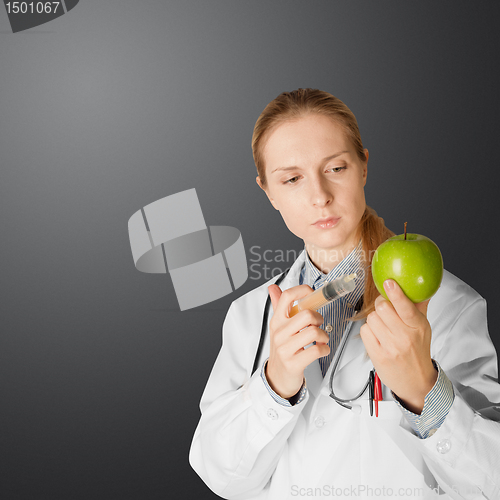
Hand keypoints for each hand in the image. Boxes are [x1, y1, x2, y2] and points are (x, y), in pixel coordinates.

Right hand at [265, 284, 329, 398]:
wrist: (276, 377)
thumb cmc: (283, 348)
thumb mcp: (278, 327)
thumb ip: (278, 306)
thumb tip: (273, 287)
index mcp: (276, 321)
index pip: (287, 297)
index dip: (302, 291)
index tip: (311, 293)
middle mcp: (279, 333)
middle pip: (306, 314)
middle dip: (319, 319)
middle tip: (318, 325)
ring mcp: (285, 349)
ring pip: (314, 332)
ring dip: (324, 336)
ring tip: (320, 339)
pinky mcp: (293, 363)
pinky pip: (317, 350)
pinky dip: (324, 349)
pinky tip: (321, 350)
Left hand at [359, 279, 437, 413]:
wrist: (417, 381)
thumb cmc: (418, 351)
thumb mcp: (424, 328)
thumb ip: (419, 306)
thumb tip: (420, 287)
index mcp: (417, 326)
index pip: (406, 307)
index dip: (396, 293)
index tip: (389, 283)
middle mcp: (404, 336)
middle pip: (382, 307)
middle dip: (381, 305)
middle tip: (384, 308)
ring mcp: (390, 346)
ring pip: (371, 318)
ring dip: (374, 319)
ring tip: (383, 326)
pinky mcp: (377, 355)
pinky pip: (364, 331)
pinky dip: (368, 331)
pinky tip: (377, 336)